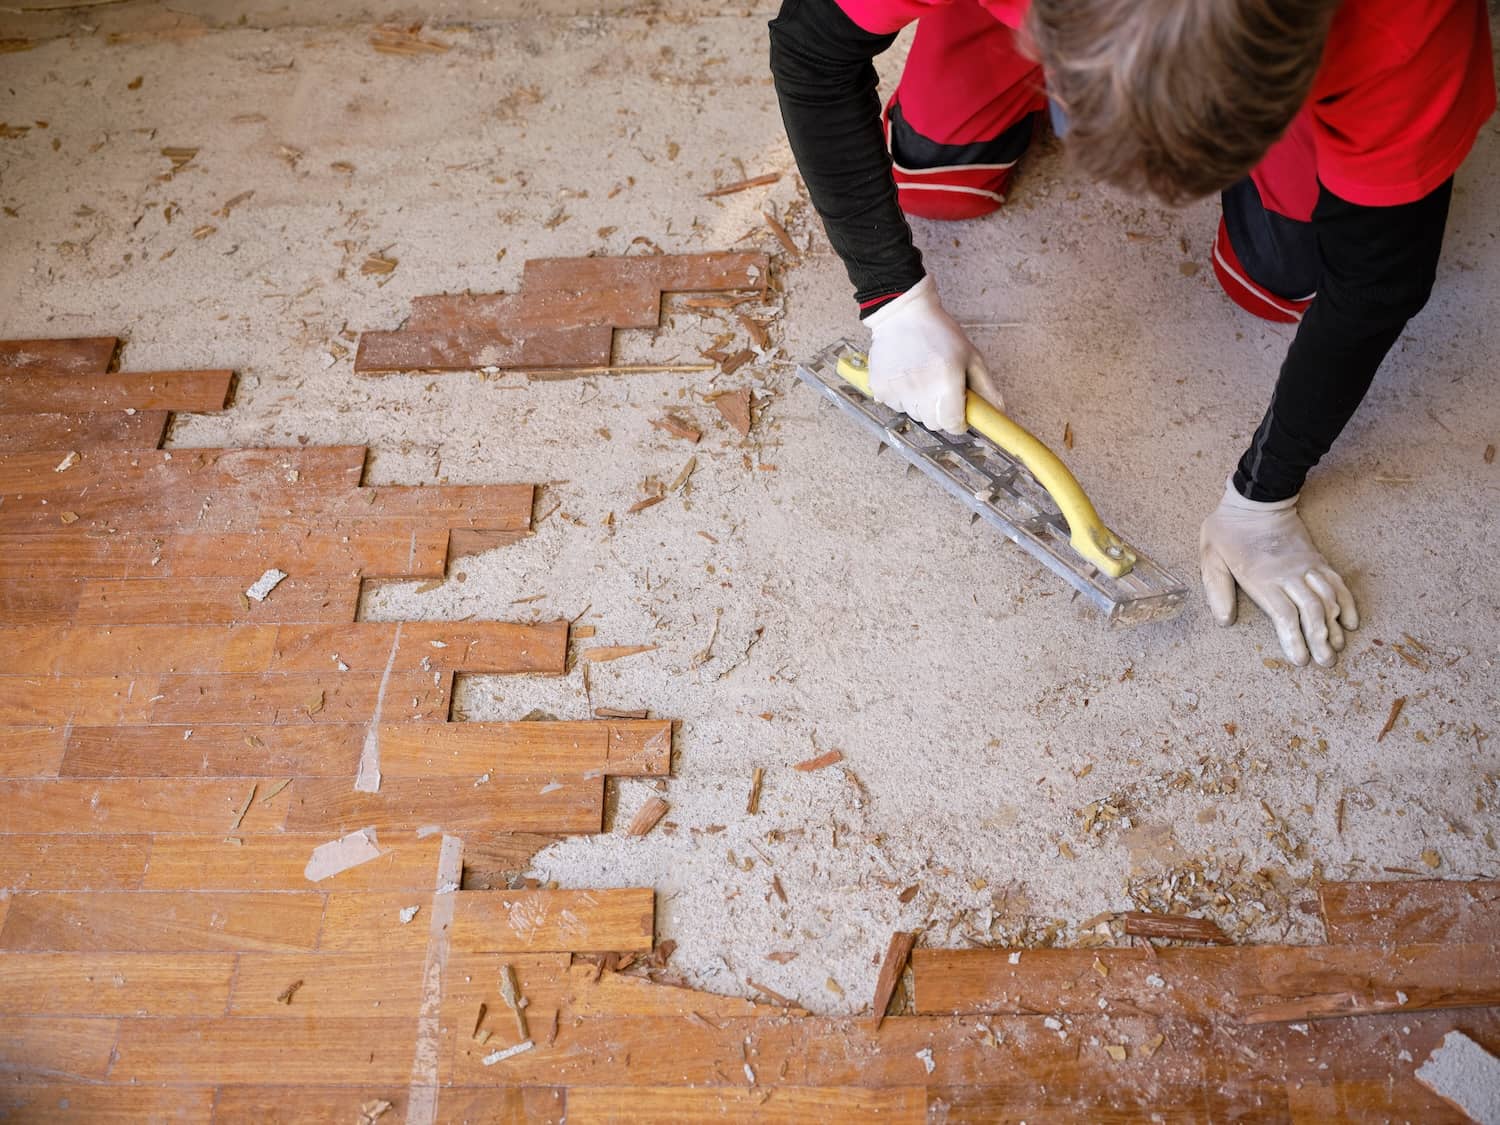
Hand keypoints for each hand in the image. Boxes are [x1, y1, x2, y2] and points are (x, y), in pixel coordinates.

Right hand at [865, 275, 999, 433]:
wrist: (904, 314)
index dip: (958, 422)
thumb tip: (998, 412)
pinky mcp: (880, 388)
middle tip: (940, 389)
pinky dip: (901, 396)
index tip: (958, 414)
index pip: (952, 424)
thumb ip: (986, 387)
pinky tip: (905, 375)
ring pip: (914, 414)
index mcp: (946, 381)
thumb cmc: (940, 333)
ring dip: (920, 403)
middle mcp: (920, 389)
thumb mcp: (970, 356)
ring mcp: (897, 390)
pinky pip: (895, 405)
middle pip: (933, 423)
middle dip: (940, 412)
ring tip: (921, 378)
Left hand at [1199, 481, 1358, 666]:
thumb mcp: (1210, 557)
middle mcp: (1288, 574)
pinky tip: (1350, 621)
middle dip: (1320, 639)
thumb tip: (1225, 621)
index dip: (1294, 639)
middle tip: (1327, 663)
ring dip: (1335, 625)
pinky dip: (1346, 602)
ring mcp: (1305, 566)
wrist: (1256, 500)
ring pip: (1327, 598)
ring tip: (1339, 648)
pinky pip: (1336, 582)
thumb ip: (1217, 589)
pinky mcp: (1316, 559)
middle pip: (1310, 610)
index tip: (1301, 660)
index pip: (1283, 614)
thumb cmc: (1227, 531)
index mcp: (1261, 577)